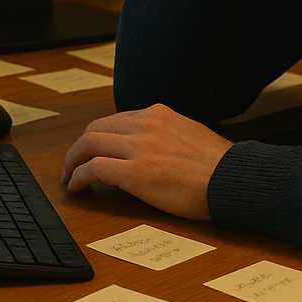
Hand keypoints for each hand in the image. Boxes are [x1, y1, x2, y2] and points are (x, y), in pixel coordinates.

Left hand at [60, 104, 233, 219]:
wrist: (233, 179)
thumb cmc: (219, 166)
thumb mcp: (189, 134)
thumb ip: (165, 134)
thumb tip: (147, 149)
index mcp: (158, 113)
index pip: (114, 120)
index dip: (97, 137)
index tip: (92, 152)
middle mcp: (145, 124)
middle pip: (95, 129)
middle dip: (78, 147)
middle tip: (72, 165)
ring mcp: (139, 147)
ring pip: (88, 144)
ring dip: (72, 161)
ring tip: (69, 178)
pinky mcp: (135, 173)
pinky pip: (93, 169)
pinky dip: (78, 177)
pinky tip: (76, 188)